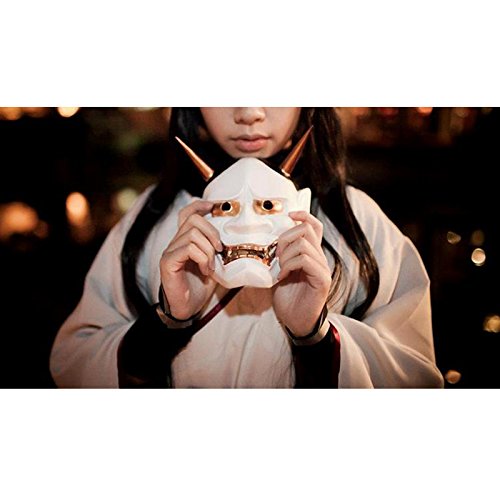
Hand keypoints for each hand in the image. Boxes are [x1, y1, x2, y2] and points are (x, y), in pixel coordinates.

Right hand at [160, 200, 222, 319]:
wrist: (187, 308)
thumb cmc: (200, 287)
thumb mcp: (214, 264)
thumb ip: (218, 250)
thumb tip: (237, 238)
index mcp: (185, 240)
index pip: (187, 213)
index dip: (199, 206)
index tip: (214, 206)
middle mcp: (175, 242)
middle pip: (193, 220)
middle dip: (212, 232)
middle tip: (220, 249)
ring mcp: (170, 251)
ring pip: (192, 234)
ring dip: (208, 250)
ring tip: (211, 266)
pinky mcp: (167, 262)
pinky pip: (188, 249)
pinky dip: (202, 258)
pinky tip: (206, 270)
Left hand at [273, 211, 330, 336]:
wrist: (295, 321)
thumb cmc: (287, 297)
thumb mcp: (279, 270)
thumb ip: (278, 255)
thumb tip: (265, 240)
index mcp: (310, 253)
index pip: (313, 225)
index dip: (302, 215)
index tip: (288, 214)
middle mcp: (319, 257)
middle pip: (307, 230)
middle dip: (285, 238)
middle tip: (276, 256)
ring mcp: (322, 268)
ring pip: (304, 245)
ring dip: (285, 255)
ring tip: (279, 269)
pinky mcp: (322, 279)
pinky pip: (306, 260)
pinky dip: (290, 265)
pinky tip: (282, 276)